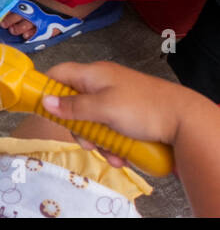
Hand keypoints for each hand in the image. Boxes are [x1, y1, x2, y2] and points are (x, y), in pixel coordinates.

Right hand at [42, 61, 199, 165]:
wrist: (186, 120)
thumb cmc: (141, 109)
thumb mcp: (104, 108)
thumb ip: (74, 106)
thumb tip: (45, 102)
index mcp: (93, 74)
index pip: (58, 73)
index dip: (47, 88)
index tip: (44, 110)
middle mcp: (102, 83)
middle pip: (74, 103)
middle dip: (78, 127)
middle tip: (87, 142)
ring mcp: (116, 99)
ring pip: (93, 120)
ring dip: (98, 140)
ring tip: (112, 155)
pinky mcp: (128, 115)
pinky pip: (110, 128)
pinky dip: (113, 143)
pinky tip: (122, 156)